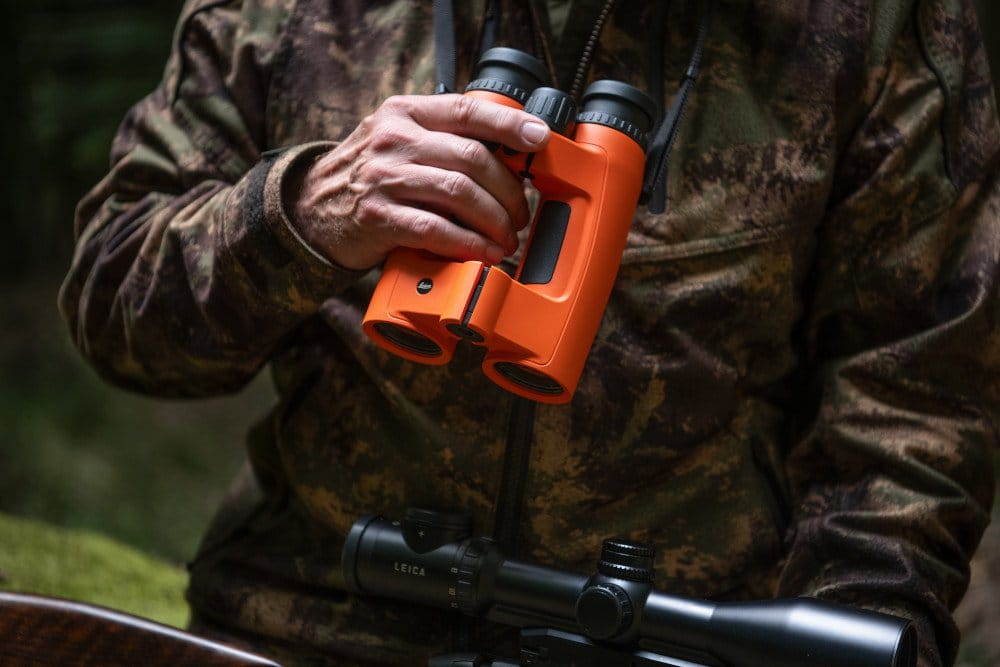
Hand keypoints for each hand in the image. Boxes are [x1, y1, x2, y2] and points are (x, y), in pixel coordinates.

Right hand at [288, 94, 550, 270]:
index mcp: (406, 113)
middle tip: (520, 214)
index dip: (510, 126)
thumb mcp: (400, 140)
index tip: (540, 139)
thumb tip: (511, 154)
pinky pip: (436, 229)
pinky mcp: (378, 217)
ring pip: (459, 193)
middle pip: (472, 158)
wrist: (311, 208)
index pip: (467, 111)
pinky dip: (468, 244)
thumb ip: (443, 139)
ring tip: (506, 238)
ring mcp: (383, 178)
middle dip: (509, 191)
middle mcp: (394, 139)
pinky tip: (483, 253)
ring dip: (494, 221)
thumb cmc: (370, 176)